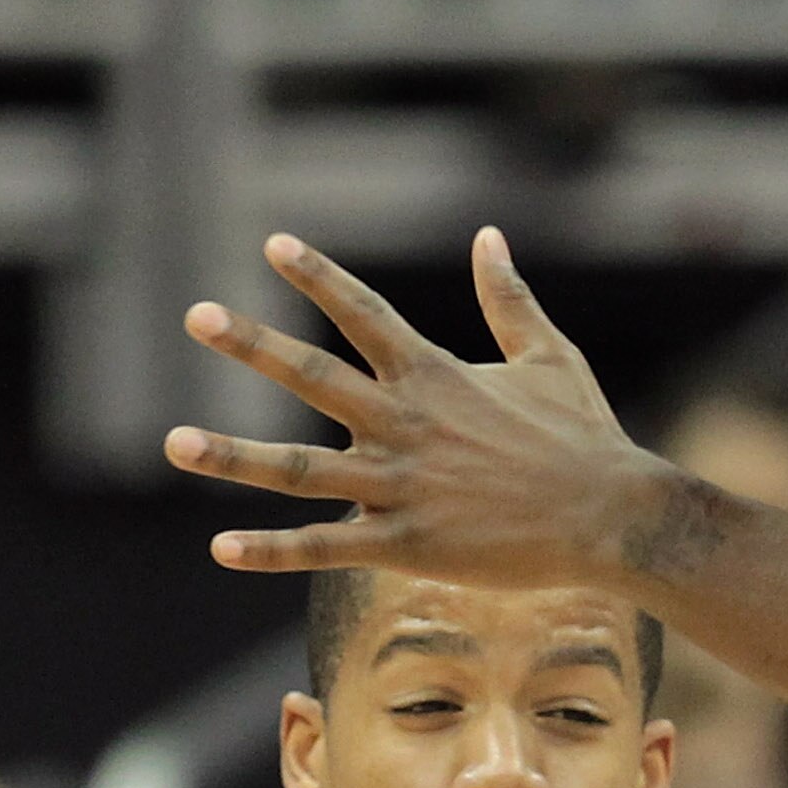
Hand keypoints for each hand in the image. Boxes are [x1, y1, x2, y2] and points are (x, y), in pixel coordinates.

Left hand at [162, 228, 669, 585]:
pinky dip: (274, 550)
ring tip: (173, 442)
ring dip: (233, 457)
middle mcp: (408, 424)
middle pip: (314, 378)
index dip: (319, 278)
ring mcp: (403, 486)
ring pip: (300, 471)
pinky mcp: (408, 544)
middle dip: (253, 344)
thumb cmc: (586, 437)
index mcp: (438, 377)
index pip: (366, 315)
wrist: (614, 516)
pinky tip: (222, 549)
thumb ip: (509, 299)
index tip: (273, 245)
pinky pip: (327, 546)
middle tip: (197, 315)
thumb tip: (490, 237)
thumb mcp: (552, 357)